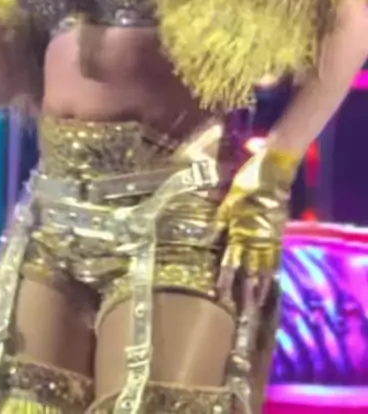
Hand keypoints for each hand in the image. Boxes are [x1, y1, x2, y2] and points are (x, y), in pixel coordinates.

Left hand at [214, 147, 299, 309]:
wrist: (274, 171)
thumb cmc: (247, 182)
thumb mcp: (228, 201)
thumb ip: (219, 222)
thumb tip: (205, 238)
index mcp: (239, 231)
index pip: (230, 262)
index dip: (225, 280)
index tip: (220, 297)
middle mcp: (255, 240)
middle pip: (249, 272)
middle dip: (245, 294)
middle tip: (243, 314)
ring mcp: (269, 238)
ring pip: (264, 269)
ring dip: (260, 288)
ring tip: (257, 306)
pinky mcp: (279, 233)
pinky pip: (276, 258)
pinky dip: (273, 274)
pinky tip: (271, 283)